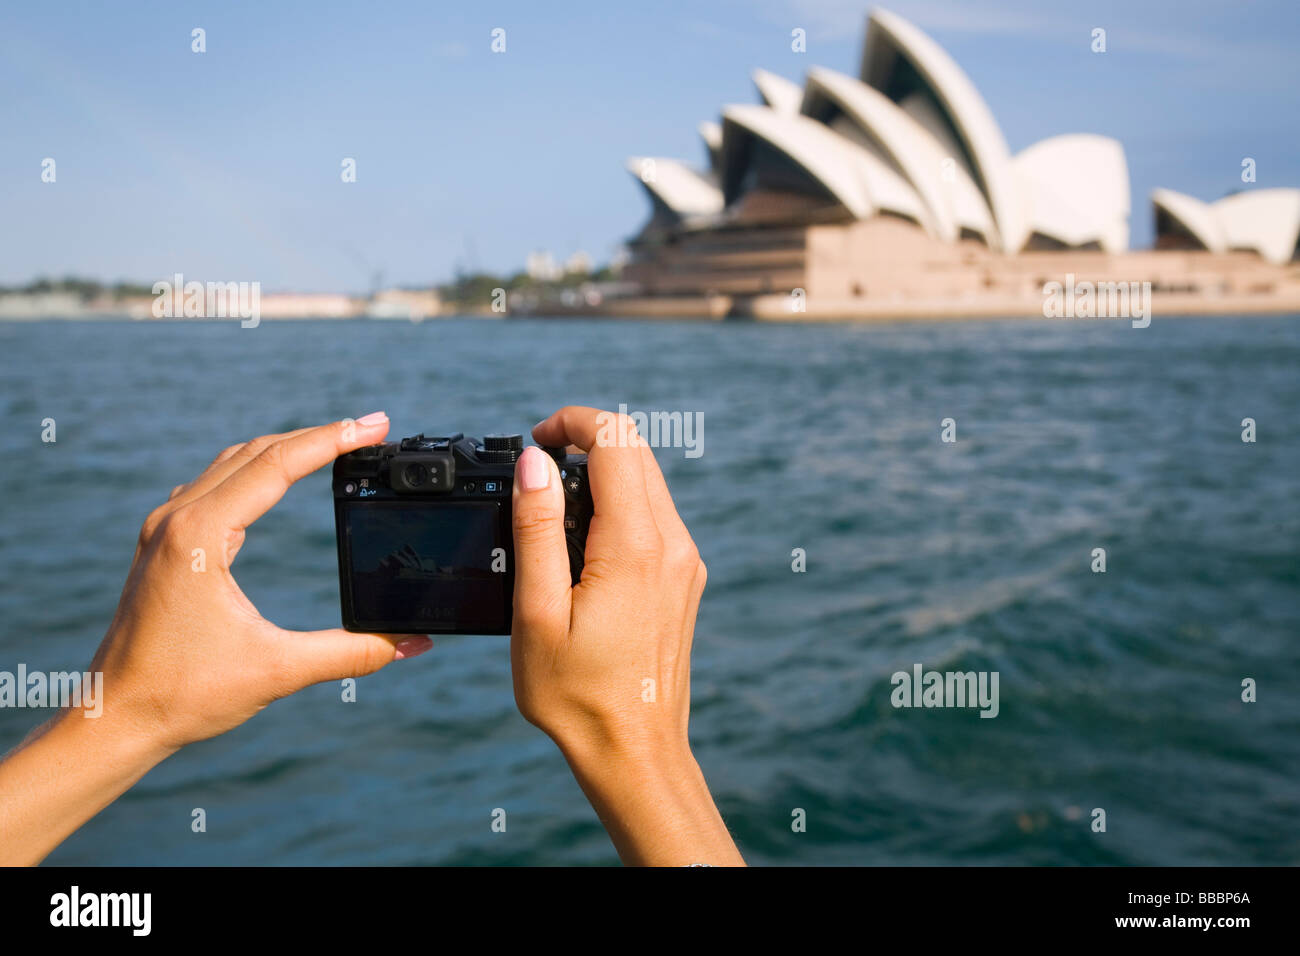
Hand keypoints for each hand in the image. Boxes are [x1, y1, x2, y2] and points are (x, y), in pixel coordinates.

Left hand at [91, 413, 430, 751]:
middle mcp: (176, 520)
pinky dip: (257, 471)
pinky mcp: (163, 545)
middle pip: (257, 451)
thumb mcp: (279, 670)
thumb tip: (414, 644)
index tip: (377, 425)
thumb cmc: (182, 695)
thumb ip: (353, 653)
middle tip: (371, 429)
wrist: (114, 719)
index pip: (277, 464)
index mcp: (199, 535)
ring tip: (336, 445)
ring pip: (233, 463)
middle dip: (318, 436)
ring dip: (286, 449)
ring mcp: (164, 529)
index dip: (333, 440)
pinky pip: (215, 485)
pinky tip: (278, 480)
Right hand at [509, 406, 741, 864]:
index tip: (534, 441)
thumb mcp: (537, 612)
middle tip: (537, 469)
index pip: (615, 440)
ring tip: (553, 507)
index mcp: (635, 547)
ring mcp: (686, 561)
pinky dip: (620, 504)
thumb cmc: (577, 695)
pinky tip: (583, 543)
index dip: (571, 422)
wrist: (634, 751)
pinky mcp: (686, 577)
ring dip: (604, 471)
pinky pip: (656, 515)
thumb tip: (535, 463)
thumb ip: (537, 529)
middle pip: (637, 450)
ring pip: (650, 480)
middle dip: (586, 439)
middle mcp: (673, 545)